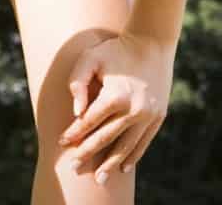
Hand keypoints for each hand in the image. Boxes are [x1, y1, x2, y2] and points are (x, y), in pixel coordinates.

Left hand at [57, 31, 174, 183]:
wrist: (151, 42)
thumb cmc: (116, 49)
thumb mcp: (91, 57)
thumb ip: (77, 82)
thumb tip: (76, 112)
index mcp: (115, 96)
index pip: (89, 122)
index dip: (75, 133)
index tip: (62, 142)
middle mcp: (133, 109)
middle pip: (106, 138)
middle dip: (88, 153)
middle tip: (74, 167)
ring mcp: (148, 115)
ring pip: (126, 146)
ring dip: (111, 164)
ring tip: (99, 179)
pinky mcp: (158, 117)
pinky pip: (143, 142)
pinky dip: (133, 156)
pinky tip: (123, 167)